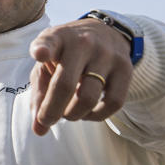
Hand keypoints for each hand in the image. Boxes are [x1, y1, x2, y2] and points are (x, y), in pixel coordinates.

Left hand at [28, 18, 133, 135]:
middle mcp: (83, 43)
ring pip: (88, 98)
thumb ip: (39, 96)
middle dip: (52, 111)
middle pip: (65, 84)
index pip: (48, 41)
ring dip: (73, 115)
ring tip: (68, 112)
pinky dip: (97, 116)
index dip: (42, 49)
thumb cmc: (66, 56)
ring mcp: (106, 54)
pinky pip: (113, 103)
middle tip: (47, 120)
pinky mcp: (126, 68)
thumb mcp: (46, 65)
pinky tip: (87, 112)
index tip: (40, 55)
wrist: (105, 34)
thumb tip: (39, 130)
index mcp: (57, 38)